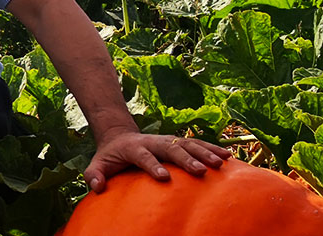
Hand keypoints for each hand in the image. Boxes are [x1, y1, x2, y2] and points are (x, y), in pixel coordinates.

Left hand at [84, 132, 232, 192]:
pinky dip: (212, 149)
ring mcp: (166, 140)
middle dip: (186, 159)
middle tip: (200, 171)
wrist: (119, 135)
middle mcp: (153, 141)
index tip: (164, 177)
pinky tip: (227, 157)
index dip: (153, 166)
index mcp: (134, 148)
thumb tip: (97, 187)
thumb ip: (94, 175)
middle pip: (171, 148)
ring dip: (205, 152)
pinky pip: (196, 144)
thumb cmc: (109, 156)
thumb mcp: (97, 164)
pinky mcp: (176, 142)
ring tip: (221, 163)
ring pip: (187, 143)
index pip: (145, 157)